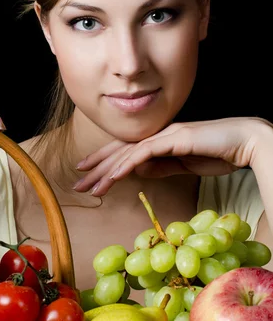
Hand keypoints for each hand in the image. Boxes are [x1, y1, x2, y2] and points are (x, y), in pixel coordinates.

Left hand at [74, 118, 266, 195]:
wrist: (243, 143)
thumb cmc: (217, 153)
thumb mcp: (183, 165)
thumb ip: (161, 166)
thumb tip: (139, 171)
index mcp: (158, 140)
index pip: (125, 151)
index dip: (104, 161)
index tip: (87, 173)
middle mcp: (157, 134)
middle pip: (119, 151)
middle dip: (96, 168)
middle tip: (77, 183)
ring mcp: (164, 134)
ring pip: (127, 153)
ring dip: (107, 171)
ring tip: (91, 186)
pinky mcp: (174, 139)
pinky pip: (144, 152)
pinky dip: (127, 164)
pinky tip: (113, 176)